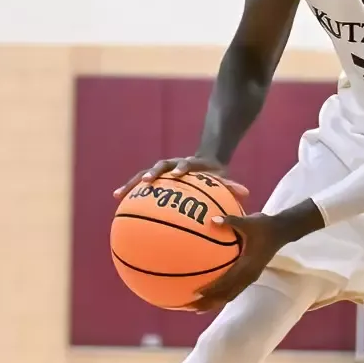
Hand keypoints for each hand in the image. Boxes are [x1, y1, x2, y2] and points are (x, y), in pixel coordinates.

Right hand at [114, 155, 249, 200]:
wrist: (204, 161)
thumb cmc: (214, 174)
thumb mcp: (222, 178)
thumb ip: (231, 185)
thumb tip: (246, 193)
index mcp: (190, 165)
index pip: (186, 164)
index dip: (183, 167)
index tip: (180, 173)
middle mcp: (174, 165)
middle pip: (160, 166)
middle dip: (153, 173)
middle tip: (147, 182)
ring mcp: (162, 170)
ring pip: (145, 174)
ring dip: (132, 183)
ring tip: (118, 195)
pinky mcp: (155, 177)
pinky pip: (140, 185)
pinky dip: (129, 191)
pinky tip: (116, 201)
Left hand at [190, 206, 317, 310]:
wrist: (281, 231)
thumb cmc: (264, 226)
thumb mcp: (248, 221)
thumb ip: (230, 221)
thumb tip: (212, 220)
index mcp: (247, 266)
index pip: (227, 282)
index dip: (211, 290)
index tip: (195, 294)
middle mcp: (248, 276)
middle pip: (225, 296)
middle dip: (207, 303)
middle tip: (189, 307)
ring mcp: (249, 278)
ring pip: (229, 296)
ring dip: (213, 303)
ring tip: (195, 307)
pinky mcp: (249, 276)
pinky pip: (232, 290)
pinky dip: (220, 295)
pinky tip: (208, 294)